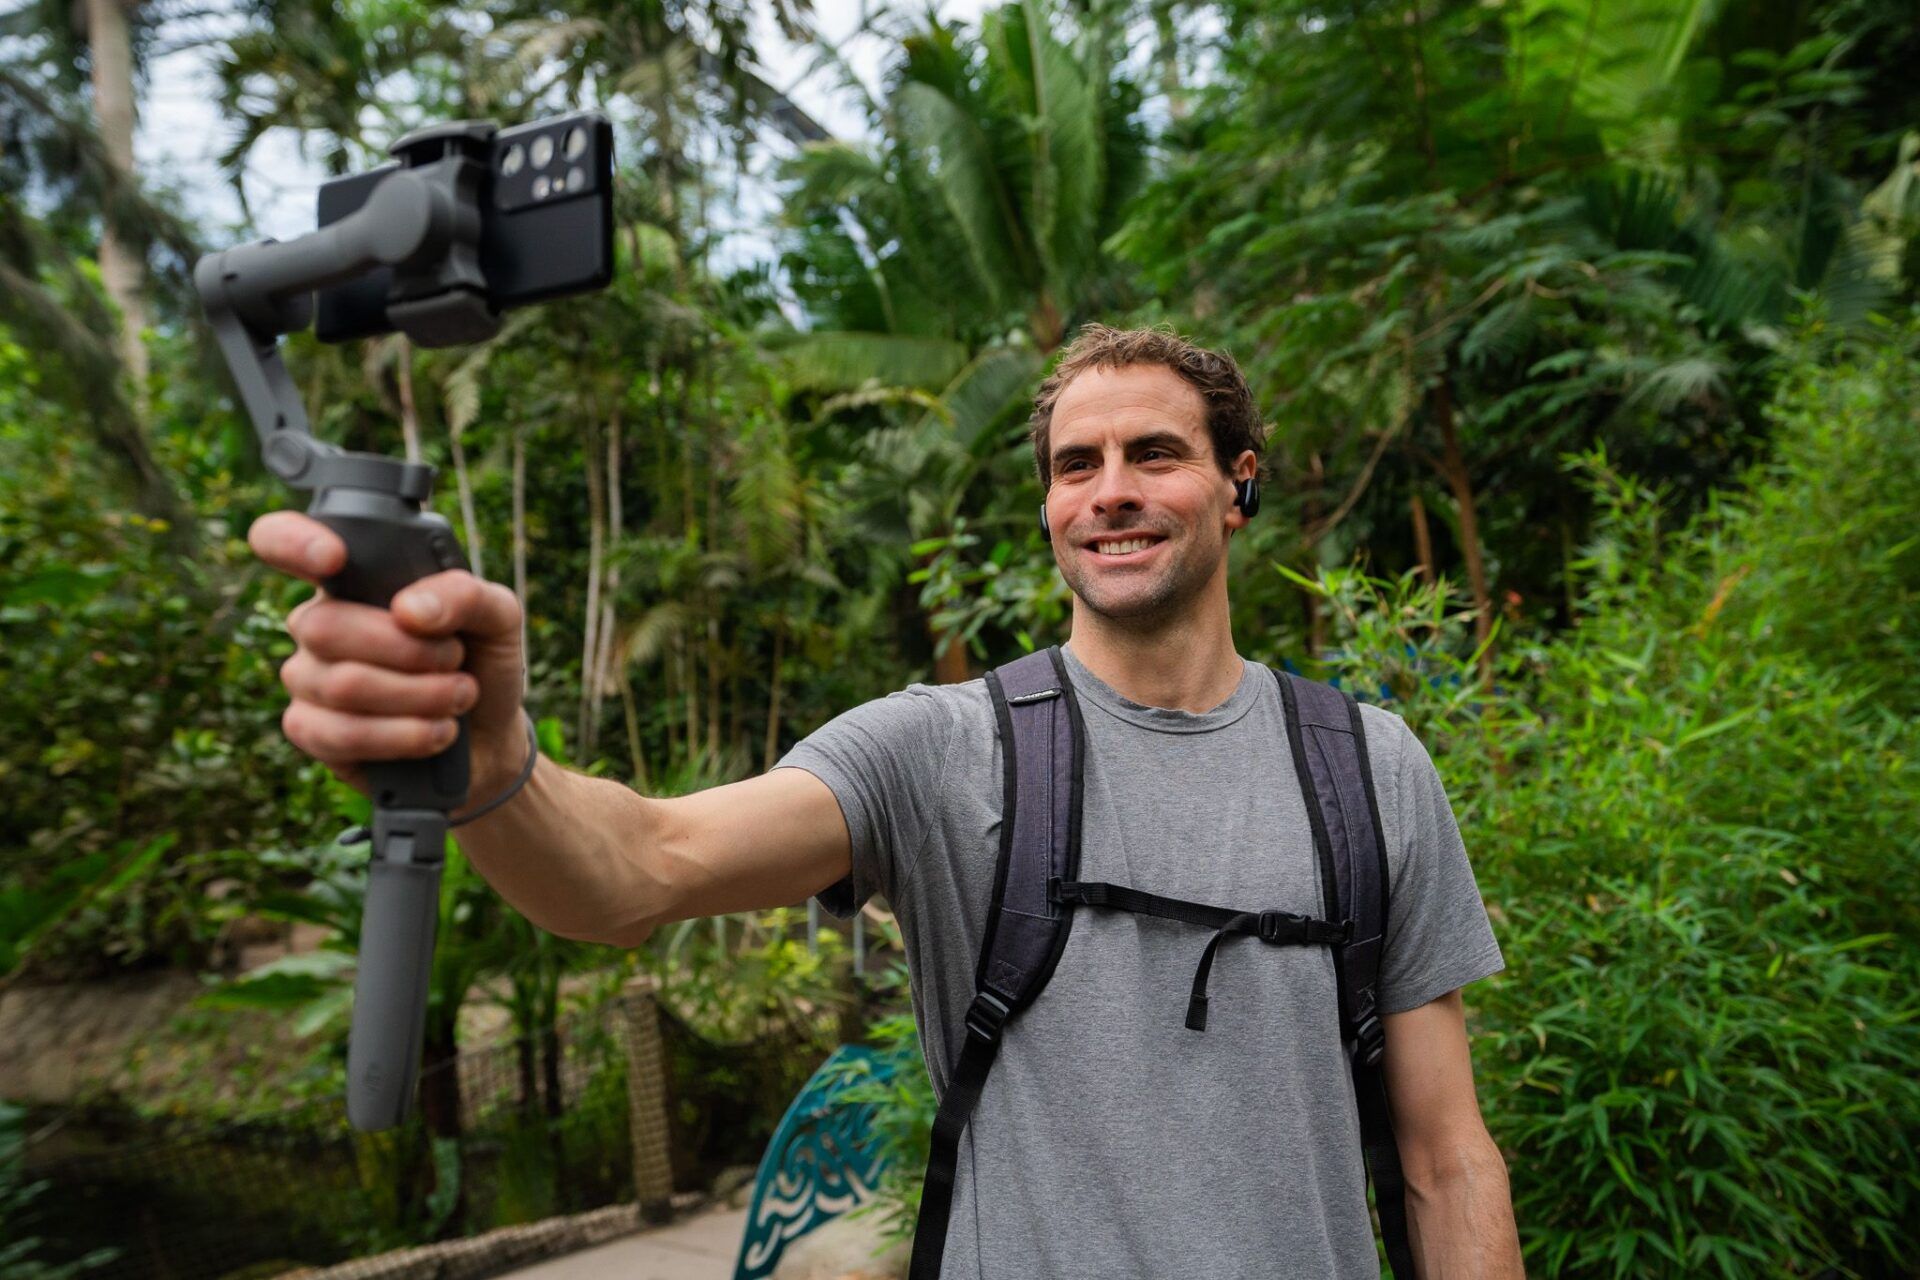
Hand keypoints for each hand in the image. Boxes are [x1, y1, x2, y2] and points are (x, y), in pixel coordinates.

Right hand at [250, 510, 528, 797]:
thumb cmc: (482, 661)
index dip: (293, 542)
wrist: (491, 734)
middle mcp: (317, 622)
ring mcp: (307, 678)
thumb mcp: (497, 616)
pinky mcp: (311, 731)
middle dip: (411, 651)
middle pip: (326, 627)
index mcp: (353, 578)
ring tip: (459, 696)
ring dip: (421, 696)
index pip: (282, 540)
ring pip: (342, 685)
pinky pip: (338, 734)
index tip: (335, 558)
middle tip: (455, 659)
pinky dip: (404, 736)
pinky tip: (437, 732)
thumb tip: (408, 610)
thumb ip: (466, 595)